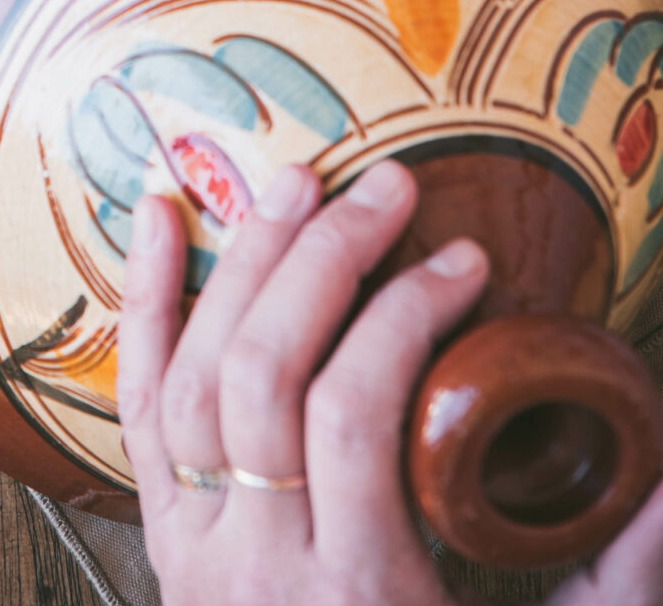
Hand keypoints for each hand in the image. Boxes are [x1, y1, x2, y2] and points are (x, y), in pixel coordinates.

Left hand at [116, 158, 662, 603]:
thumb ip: (614, 575)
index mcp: (361, 592)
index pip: (352, 417)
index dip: (401, 318)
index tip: (464, 260)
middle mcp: (261, 568)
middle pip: (264, 378)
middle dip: (324, 263)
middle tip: (388, 187)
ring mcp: (198, 549)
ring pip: (195, 379)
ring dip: (247, 266)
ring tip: (302, 182)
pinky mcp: (163, 535)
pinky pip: (134, 405)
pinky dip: (143, 303)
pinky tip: (159, 217)